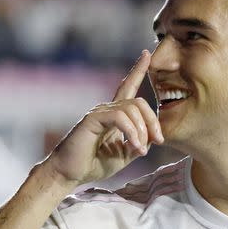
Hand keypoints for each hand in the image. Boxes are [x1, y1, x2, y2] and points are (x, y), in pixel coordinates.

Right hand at [43, 50, 163, 185]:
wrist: (69, 174)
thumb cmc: (93, 164)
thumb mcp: (125, 154)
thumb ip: (139, 143)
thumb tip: (153, 137)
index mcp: (114, 115)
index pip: (128, 87)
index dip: (138, 70)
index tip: (147, 54)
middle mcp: (107, 109)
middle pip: (139, 102)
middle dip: (153, 121)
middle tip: (158, 141)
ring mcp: (99, 112)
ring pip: (132, 109)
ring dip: (143, 131)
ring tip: (141, 150)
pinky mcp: (93, 118)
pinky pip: (120, 118)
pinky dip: (132, 132)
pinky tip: (135, 147)